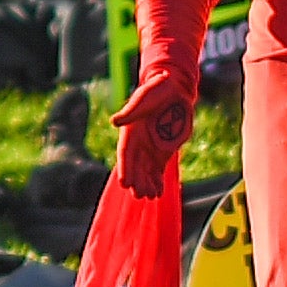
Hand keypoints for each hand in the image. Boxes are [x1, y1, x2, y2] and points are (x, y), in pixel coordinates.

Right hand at [111, 79, 194, 200]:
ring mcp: (150, 149)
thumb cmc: (155, 91)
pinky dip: (157, 182)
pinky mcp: (163, 152)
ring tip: (149, 197)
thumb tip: (114, 121)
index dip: (125, 168)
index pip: (125, 153)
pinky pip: (158, 170)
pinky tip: (158, 194)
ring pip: (146, 172)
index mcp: (130, 132)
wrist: (172, 90)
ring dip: (146, 185)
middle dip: (137, 181)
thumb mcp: (143, 98)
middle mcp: (138, 143)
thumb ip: (131, 112)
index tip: (124, 183)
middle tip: (139, 195)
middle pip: (135, 166)